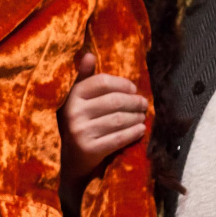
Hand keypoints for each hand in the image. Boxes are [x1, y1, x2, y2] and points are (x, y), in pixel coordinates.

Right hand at [60, 53, 147, 189]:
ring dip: (136, 117)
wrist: (71, 161)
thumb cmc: (79, 124)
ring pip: (119, 119)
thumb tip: (89, 54)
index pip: (102, 82)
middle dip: (134, 102)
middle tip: (144, 104)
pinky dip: (134, 133)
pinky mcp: (89, 150)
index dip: (122, 84)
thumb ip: (84, 78)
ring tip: (143, 116)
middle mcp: (73, 113)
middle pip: (114, 101)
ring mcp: (81, 132)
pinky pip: (119, 138)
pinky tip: (141, 129)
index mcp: (72, 96)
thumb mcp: (76, 100)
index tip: (133, 89)